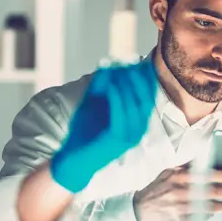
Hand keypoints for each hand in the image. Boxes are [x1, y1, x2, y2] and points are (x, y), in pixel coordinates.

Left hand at [51, 60, 156, 192]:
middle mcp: (139, 128)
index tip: (134, 60)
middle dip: (138, 78)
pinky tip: (111, 85)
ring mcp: (132, 135)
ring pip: (136, 104)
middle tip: (128, 62)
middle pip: (146, 98)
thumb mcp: (93, 103)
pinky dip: (118, 97)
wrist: (73, 159)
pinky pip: (122, 113)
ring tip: (119, 70)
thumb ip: (101, 85)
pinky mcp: (120, 139)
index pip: (148, 95)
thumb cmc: (84, 131)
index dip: (144, 76)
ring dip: (128, 84)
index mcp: (136, 121)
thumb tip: (108, 63)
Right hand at [133, 163, 221, 220]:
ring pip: (210, 206)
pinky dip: (214, 213)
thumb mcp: (170, 172)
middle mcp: (180, 191)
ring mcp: (181, 208)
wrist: (141, 209)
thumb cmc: (159, 187)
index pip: (208, 174)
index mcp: (179, 175)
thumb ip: (188, 167)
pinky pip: (203, 217)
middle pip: (212, 191)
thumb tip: (210, 160)